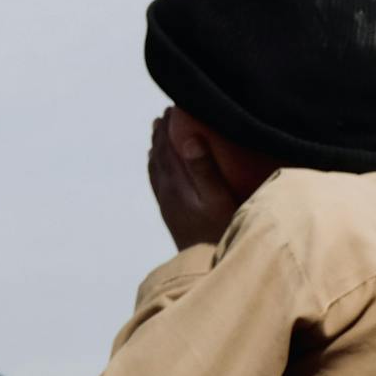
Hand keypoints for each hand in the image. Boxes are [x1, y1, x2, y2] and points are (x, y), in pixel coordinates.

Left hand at [147, 109, 242, 251]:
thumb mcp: (218, 198)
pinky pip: (158, 184)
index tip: (172, 108)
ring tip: (158, 134)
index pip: (167, 149)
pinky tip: (160, 167)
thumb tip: (190, 138)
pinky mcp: (171, 216)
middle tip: (164, 115)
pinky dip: (157, 168)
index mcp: (176, 184)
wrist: (205, 268)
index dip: (168, 128)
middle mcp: (167, 192)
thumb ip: (204, 168)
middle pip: (158, 156)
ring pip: (156, 169)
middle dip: (161, 134)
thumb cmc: (219, 232)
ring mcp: (168, 205)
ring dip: (157, 149)